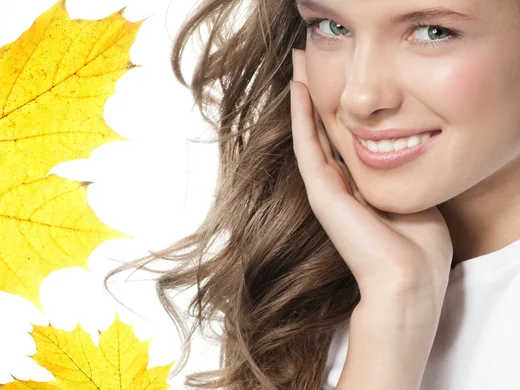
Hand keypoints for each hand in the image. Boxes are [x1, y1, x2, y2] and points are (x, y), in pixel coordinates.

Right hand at [290, 49, 452, 306]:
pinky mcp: (320, 191)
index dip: (333, 110)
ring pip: (308, 133)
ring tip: (297, 65)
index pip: (341, 141)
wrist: (409, 279)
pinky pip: (307, 144)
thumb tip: (404, 150)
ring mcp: (324, 188)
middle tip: (303, 62)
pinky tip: (298, 88)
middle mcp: (337, 186)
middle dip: (313, 96)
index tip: (330, 81)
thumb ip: (398, 175)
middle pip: (320, 131)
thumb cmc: (418, 246)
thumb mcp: (410, 196)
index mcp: (357, 189)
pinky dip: (301, 116)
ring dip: (302, 98)